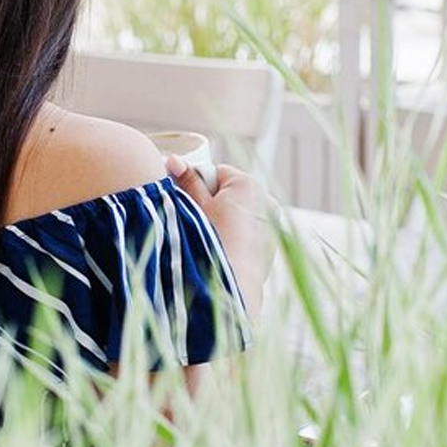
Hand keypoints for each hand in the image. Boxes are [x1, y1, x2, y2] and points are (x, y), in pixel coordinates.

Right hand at [167, 156, 268, 312]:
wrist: (230, 285)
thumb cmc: (210, 243)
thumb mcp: (193, 208)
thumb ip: (185, 181)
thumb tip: (174, 161)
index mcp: (247, 185)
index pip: (216, 173)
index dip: (198, 186)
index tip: (189, 201)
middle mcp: (265, 200)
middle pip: (229, 192)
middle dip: (212, 203)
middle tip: (197, 222)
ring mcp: (272, 224)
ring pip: (240, 213)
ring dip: (224, 220)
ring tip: (211, 238)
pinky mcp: (272, 245)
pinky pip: (250, 232)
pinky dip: (238, 236)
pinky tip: (224, 250)